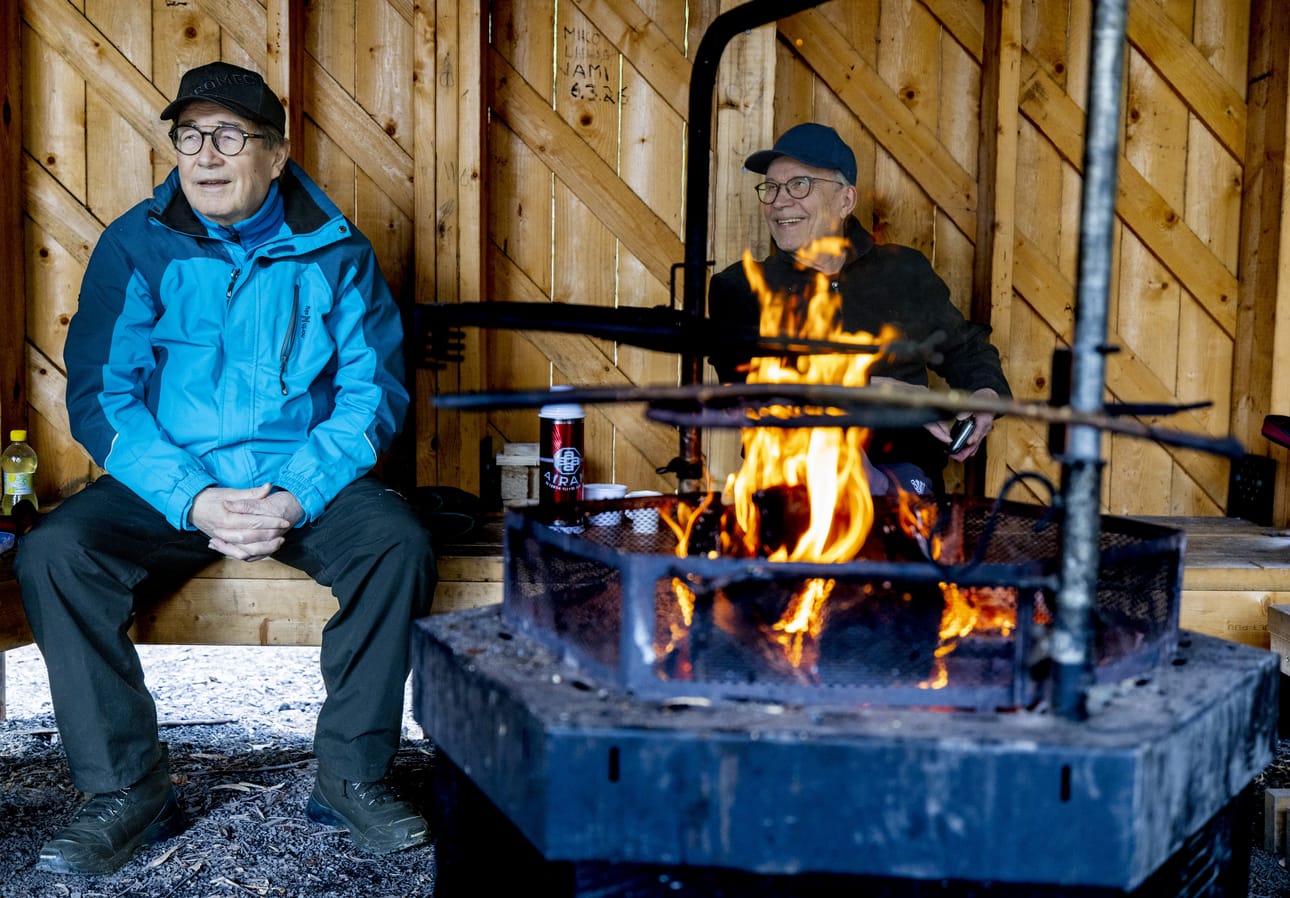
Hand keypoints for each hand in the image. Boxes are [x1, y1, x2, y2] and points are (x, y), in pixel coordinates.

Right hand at [190, 483, 304, 561]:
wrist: (191, 507)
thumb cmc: (210, 498)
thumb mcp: (229, 492)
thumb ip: (250, 493)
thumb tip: (268, 487)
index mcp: (227, 518)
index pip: (254, 522)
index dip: (271, 522)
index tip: (284, 521)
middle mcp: (224, 532)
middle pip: (252, 538)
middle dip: (271, 535)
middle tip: (285, 530)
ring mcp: (222, 540)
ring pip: (246, 551)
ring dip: (265, 548)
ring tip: (279, 541)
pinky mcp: (222, 545)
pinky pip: (239, 554)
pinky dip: (252, 554)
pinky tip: (265, 549)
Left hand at [934, 388, 998, 461]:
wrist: (990, 399)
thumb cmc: (982, 400)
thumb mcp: (975, 401)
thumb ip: (967, 410)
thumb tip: (960, 417)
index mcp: (984, 419)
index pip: (980, 429)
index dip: (974, 437)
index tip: (969, 442)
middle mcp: (984, 428)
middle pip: (977, 443)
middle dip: (967, 451)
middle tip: (957, 457)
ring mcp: (983, 433)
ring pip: (976, 446)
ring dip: (966, 453)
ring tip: (956, 458)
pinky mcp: (980, 434)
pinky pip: (975, 445)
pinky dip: (969, 451)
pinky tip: (961, 455)